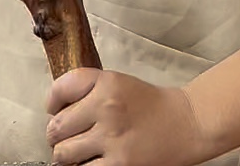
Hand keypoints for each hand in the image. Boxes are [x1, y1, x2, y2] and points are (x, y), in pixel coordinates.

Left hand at [46, 69, 205, 165]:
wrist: (187, 123)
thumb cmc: (150, 104)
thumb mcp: (118, 82)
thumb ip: (87, 89)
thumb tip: (54, 108)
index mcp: (106, 82)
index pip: (60, 89)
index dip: (52, 102)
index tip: (54, 110)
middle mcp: (107, 108)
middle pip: (56, 126)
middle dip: (57, 134)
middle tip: (66, 136)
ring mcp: (112, 138)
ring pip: (63, 153)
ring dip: (66, 155)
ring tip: (77, 152)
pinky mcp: (120, 165)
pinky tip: (91, 162)